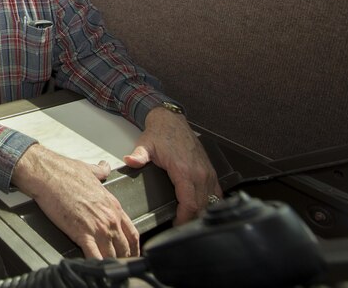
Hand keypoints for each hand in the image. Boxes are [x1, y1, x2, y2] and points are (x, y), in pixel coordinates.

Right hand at [12, 144, 138, 258]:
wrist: (47, 173)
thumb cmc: (64, 171)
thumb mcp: (88, 170)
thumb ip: (100, 171)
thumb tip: (104, 167)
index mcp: (112, 204)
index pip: (132, 234)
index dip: (133, 248)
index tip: (130, 255)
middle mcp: (109, 217)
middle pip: (124, 249)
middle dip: (122, 260)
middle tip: (118, 267)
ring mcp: (97, 227)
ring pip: (112, 256)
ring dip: (110, 264)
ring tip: (107, 271)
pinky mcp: (82, 233)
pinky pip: (95, 257)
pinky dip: (97, 265)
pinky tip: (95, 269)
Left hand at [124, 106, 221, 224]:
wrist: (171, 121)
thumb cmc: (160, 134)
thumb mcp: (145, 145)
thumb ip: (138, 156)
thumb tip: (130, 161)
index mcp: (184, 170)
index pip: (190, 203)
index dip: (184, 219)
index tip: (176, 225)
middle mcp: (199, 173)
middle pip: (201, 206)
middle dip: (192, 220)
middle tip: (180, 227)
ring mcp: (207, 172)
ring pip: (211, 201)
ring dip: (201, 212)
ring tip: (189, 220)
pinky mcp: (210, 171)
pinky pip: (216, 192)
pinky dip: (211, 202)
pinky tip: (202, 208)